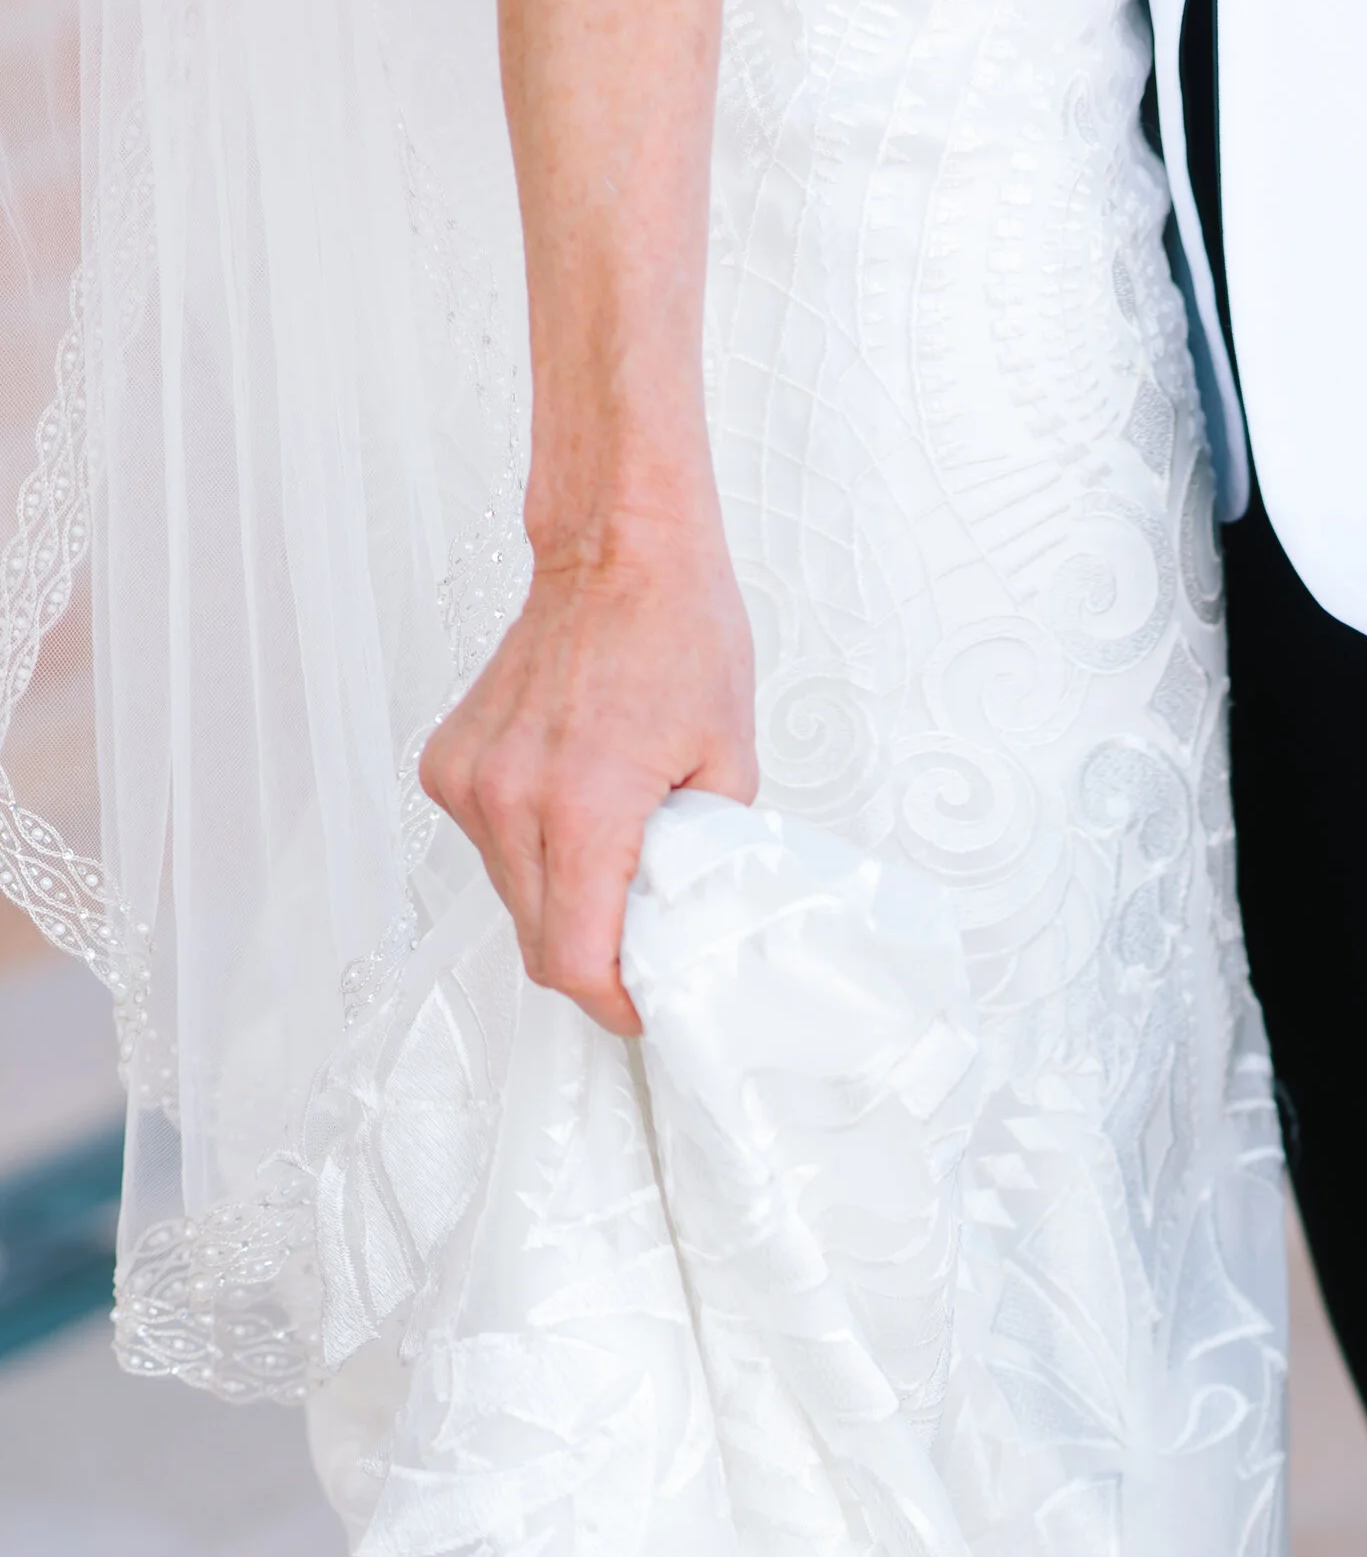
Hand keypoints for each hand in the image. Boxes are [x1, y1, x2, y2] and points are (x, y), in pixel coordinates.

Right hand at [419, 516, 756, 1036]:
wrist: (616, 551)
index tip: (644, 1005)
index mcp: (583, 805)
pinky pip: (490, 849)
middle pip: (538, 943)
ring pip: (511, 899)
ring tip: (612, 856)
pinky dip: (530, 853)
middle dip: (593, 958)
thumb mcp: (728, 768)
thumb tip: (690, 928)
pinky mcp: (449, 764)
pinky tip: (570, 811)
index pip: (574, 961)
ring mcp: (470, 779)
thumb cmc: (677, 636)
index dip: (613, 1002)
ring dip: (561, 903)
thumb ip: (702, 863)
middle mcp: (510, 796)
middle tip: (643, 941)